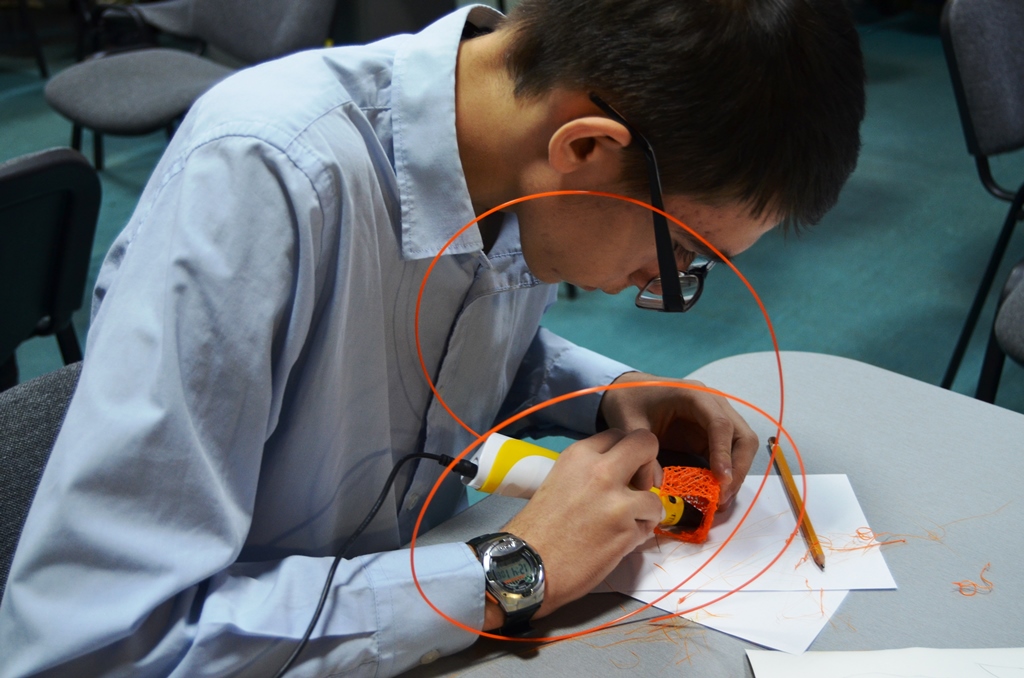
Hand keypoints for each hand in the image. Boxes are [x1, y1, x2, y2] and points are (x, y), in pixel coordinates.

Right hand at [500, 429, 662, 618]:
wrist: (530, 562)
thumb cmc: (539, 526)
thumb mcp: (560, 480)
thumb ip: (589, 471)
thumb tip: (621, 475)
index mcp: (579, 455)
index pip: (618, 435)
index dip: (626, 453)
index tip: (624, 471)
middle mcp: (600, 471)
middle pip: (646, 443)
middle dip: (649, 464)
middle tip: (640, 486)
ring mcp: (616, 500)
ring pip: (654, 497)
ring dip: (645, 512)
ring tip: (625, 525)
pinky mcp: (626, 530)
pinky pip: (648, 526)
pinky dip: (638, 535)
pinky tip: (617, 542)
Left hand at [597, 371, 757, 507]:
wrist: (629, 391)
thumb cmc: (630, 402)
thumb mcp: (629, 423)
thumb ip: (641, 451)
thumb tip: (655, 484)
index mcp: (694, 395)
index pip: (720, 424)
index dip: (723, 452)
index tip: (722, 480)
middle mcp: (714, 406)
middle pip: (743, 437)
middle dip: (738, 469)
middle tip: (722, 497)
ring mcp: (715, 420)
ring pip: (742, 448)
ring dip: (737, 474)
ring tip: (720, 500)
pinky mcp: (711, 436)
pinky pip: (729, 456)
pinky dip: (727, 475)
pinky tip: (715, 493)